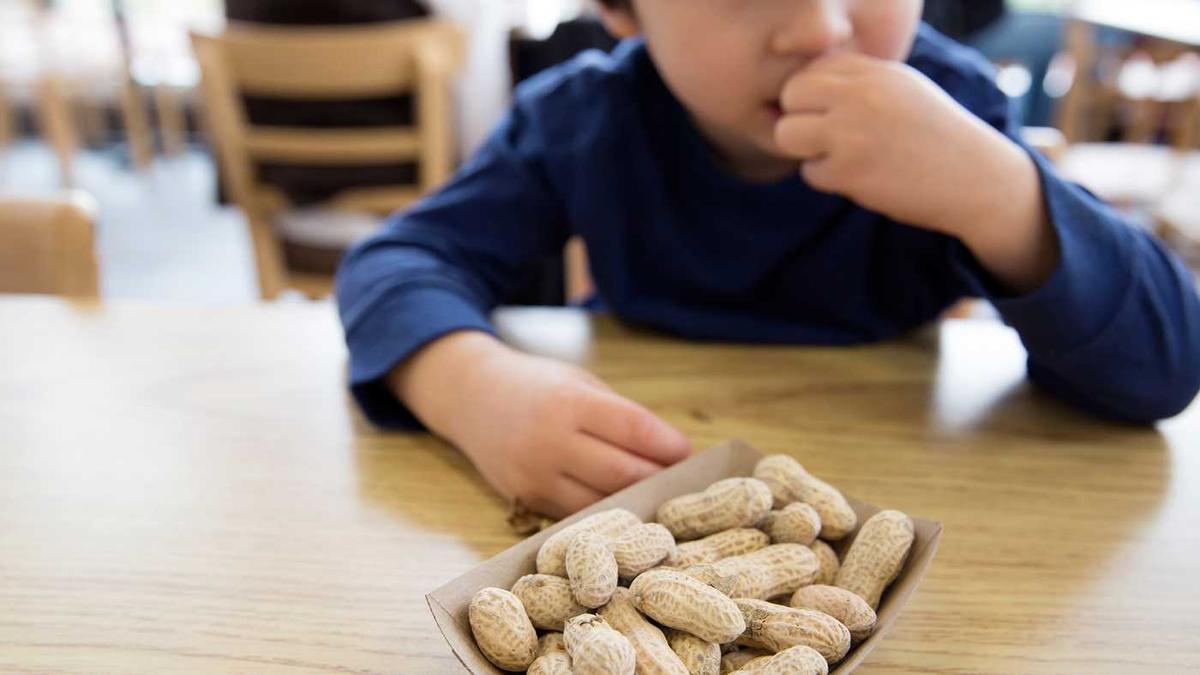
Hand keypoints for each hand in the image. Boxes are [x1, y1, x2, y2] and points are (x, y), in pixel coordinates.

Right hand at [390, 331, 691, 518]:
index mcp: (569, 402)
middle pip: (622, 472)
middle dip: (658, 478)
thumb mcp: (578, 382)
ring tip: (655, 494)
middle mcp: (550, 440)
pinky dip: (603, 510)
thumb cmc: (535, 385)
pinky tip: (621, 504)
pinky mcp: (525, 498)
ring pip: (601, 501)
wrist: (469, 397)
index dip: (667, 445)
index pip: (634, 429)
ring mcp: (535, 474)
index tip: (687, 452)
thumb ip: (620, 413)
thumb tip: (671, 450)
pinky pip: (575, 513)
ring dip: (634, 500)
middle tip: (679, 480)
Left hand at [775, 53, 1056, 291]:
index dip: (813, 96)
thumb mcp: (901, 89)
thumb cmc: (935, 135)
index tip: (832, 115)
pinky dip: (829, 179)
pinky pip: (810, 172)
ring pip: (788, 134)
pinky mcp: (850, 170)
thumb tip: (805, 87)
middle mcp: (860, 94)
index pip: (811, 70)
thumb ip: (857, 82)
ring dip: (806, 150)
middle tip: (825, 138)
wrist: (975, 177)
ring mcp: (852, 131)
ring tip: (838, 157)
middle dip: (800, 118)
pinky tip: (861, 176)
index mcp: (874, 70)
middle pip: (791, 95)